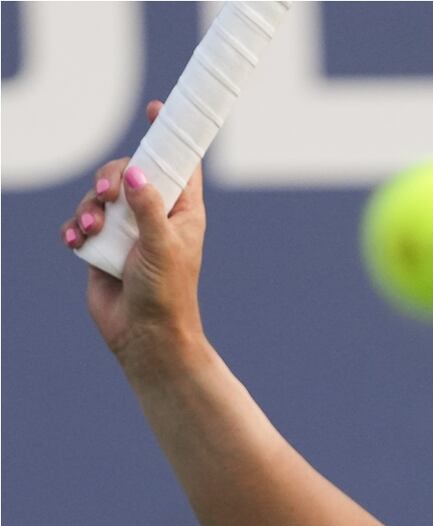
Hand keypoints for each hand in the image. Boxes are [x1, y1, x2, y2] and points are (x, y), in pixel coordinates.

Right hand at [61, 100, 208, 373]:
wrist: (143, 335)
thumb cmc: (167, 292)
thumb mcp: (162, 246)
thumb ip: (148, 207)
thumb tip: (138, 171)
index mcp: (182, 210)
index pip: (179, 163)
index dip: (168, 135)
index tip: (155, 109)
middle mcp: (155, 215)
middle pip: (129, 171)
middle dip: (111, 177)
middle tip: (106, 196)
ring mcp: (127, 229)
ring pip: (100, 195)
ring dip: (89, 207)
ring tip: (90, 229)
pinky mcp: (101, 246)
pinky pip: (81, 222)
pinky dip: (75, 228)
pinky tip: (75, 241)